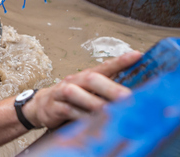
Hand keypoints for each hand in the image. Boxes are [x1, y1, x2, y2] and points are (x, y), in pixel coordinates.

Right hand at [23, 51, 141, 128]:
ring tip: (110, 111)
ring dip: (93, 102)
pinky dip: (80, 116)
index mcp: (86, 76)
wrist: (42, 106)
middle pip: (90, 78)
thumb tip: (133, 94)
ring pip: (76, 94)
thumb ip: (105, 91)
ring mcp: (62, 93)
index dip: (120, 61)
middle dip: (110, 87)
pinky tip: (91, 122)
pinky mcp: (54, 107)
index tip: (137, 56)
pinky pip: (67, 110)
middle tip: (127, 97)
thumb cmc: (71, 99)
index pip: (104, 67)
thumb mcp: (88, 93)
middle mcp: (74, 81)